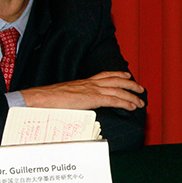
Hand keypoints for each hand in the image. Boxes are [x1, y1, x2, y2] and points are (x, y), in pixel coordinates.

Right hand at [20, 71, 145, 110]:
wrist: (40, 99)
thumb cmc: (48, 101)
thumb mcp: (65, 98)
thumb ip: (74, 101)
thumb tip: (76, 107)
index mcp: (83, 82)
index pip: (104, 75)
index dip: (117, 75)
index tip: (127, 76)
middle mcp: (90, 83)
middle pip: (115, 80)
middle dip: (130, 84)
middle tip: (140, 88)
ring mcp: (92, 90)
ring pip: (118, 90)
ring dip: (132, 95)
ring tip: (141, 101)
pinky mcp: (92, 98)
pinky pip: (113, 100)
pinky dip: (125, 102)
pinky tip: (132, 106)